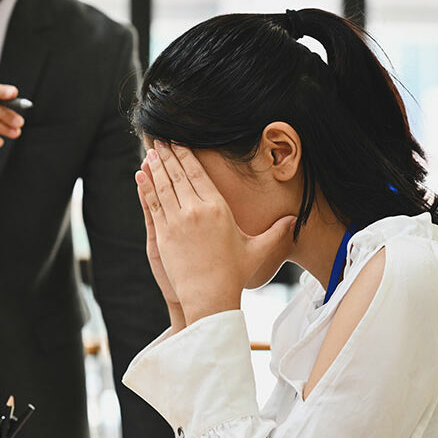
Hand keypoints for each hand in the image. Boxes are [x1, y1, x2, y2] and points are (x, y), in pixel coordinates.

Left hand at [136, 141, 295, 324]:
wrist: (209, 297)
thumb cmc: (234, 275)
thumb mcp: (258, 251)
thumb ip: (276, 233)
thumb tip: (294, 221)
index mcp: (219, 208)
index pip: (199, 174)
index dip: (187, 156)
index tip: (179, 143)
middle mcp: (196, 211)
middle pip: (179, 175)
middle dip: (168, 155)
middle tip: (161, 140)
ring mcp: (177, 222)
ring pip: (164, 186)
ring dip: (156, 167)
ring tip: (151, 152)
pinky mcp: (162, 235)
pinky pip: (153, 204)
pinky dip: (146, 187)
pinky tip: (142, 174)